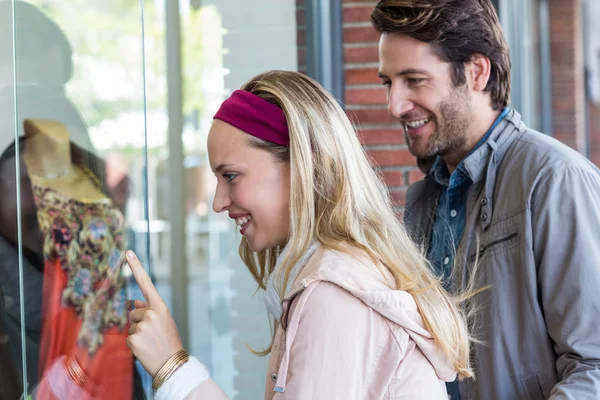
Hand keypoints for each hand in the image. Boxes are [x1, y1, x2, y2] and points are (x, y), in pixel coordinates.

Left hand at [125, 250, 183, 376]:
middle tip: (152, 335)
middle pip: (133, 312)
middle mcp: (151, 313)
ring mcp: (142, 325)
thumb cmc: (169, 341)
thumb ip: (150, 311)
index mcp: (161, 306)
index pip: (146, 283)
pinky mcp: (134, 338)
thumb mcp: (164, 322)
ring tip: (150, 342)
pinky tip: (144, 349)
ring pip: (130, 325)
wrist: (173, 363)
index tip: (127, 252)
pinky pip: (128, 338)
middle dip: (138, 322)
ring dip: (137, 334)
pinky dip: (134, 345)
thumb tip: (134, 304)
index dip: (136, 267)